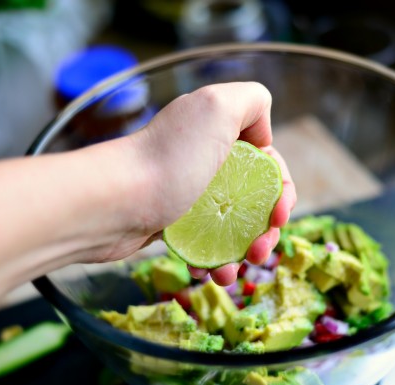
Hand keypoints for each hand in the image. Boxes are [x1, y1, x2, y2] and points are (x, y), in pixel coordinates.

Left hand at [122, 82, 295, 285]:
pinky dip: (213, 260)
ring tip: (232, 273)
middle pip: (255, 200)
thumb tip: (264, 133)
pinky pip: (205, 244)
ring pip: (233, 226)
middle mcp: (207, 161)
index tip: (279, 215)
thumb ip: (252, 101)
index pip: (269, 164)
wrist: (113, 203)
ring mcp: (191, 194)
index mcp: (222, 134)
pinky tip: (208, 272)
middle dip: (266, 230)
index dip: (281, 191)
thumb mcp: (217, 107)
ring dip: (242, 253)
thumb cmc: (170, 159)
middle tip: (258, 253)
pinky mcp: (173, 223)